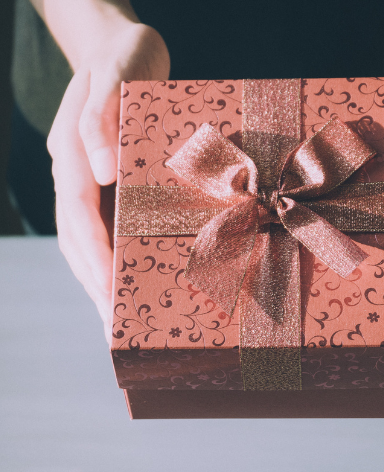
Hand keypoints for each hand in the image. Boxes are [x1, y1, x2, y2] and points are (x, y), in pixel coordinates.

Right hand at [47, 22, 169, 342]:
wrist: (124, 51)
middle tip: (115, 329)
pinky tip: (130, 279)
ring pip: (90, 240)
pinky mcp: (112, 184)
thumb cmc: (124, 62)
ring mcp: (92, 182)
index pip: (80, 216)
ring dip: (102, 281)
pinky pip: (108, 227)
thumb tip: (104, 170)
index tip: (109, 295)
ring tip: (118, 320)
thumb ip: (101, 119)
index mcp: (74, 155)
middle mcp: (79, 174)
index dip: (94, 257)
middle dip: (96, 285)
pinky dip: (116, 257)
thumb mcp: (115, 78)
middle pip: (80, 239)